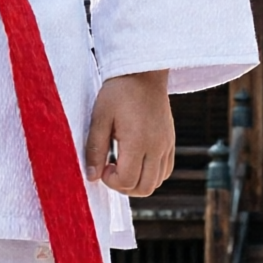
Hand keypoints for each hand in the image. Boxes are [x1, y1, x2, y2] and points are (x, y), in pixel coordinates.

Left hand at [85, 71, 175, 197]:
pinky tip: (136, 161)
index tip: (102, 167)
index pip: (128, 180)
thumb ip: (95, 149)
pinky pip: (165, 171)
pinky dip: (151, 174)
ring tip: (123, 165)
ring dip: (137, 182)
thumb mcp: (100, 118)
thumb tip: (91, 177)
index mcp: (138, 141)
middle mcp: (156, 147)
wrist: (143, 74)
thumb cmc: (118, 93)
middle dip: (124, 186)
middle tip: (111, 170)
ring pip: (156, 183)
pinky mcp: (170, 142)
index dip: (111, 181)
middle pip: (145, 188)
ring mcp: (166, 145)